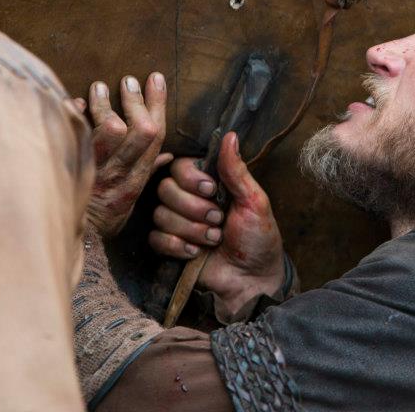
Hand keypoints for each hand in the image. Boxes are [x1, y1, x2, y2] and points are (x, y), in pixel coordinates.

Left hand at [82, 73, 171, 237]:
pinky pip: (76, 137)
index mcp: (139, 177)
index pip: (156, 135)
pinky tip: (73, 104)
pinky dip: (74, 118)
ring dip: (104, 105)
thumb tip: (168, 154)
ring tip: (99, 87)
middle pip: (140, 130)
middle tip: (128, 80)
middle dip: (135, 100)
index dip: (157, 104)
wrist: (75, 239)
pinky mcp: (75, 171)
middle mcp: (122, 173)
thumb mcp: (133, 197)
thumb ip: (149, 171)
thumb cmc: (104, 217)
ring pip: (110, 131)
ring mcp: (98, 172)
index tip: (155, 79)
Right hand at [152, 132, 285, 318]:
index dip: (190, 178)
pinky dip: (177, 246)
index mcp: (209, 183)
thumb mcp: (254, 201)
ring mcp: (178, 223)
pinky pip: (156, 238)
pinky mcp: (169, 246)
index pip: (180, 166)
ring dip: (190, 229)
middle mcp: (189, 199)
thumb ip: (236, 171)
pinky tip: (196, 253)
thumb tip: (230, 135)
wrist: (252, 279)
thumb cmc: (259, 238)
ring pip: (160, 214)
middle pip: (165, 189)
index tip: (210, 190)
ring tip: (214, 239)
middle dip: (193, 208)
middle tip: (218, 220)